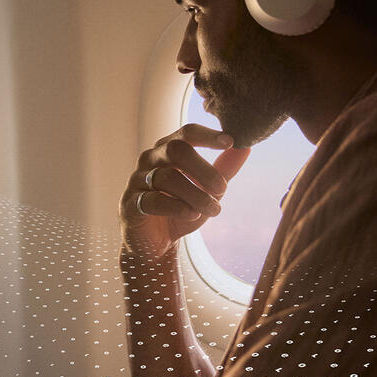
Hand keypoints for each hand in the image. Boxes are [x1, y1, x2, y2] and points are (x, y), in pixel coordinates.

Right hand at [120, 124, 249, 260]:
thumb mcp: (207, 190)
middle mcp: (150, 160)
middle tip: (223, 188)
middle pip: (175, 150)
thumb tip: (246, 147)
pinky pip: (152, 200)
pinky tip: (192, 214)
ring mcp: (137, 181)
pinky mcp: (130, 204)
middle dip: (203, 169)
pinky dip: (176, 207)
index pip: (186, 133)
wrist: (156, 243)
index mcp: (168, 150)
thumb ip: (224, 168)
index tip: (230, 141)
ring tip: (214, 210)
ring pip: (167, 177)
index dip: (207, 135)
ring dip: (196, 194)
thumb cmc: (181, 208)